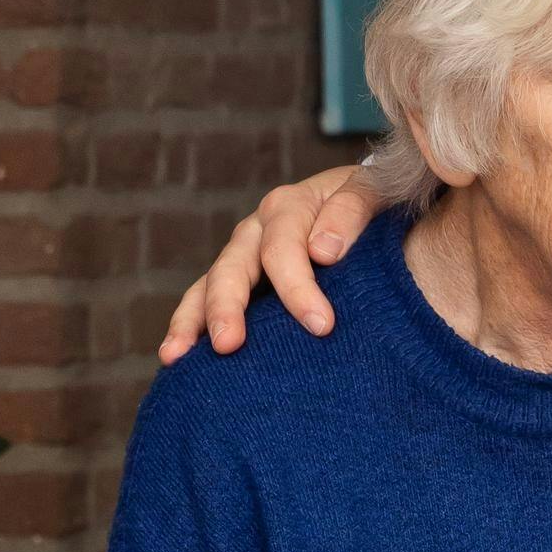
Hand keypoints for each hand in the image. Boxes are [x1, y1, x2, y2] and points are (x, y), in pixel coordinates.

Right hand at [159, 159, 386, 361]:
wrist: (371, 208)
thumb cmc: (376, 205)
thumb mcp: (375, 192)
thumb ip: (353, 210)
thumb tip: (322, 250)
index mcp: (289, 206)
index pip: (283, 248)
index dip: (298, 287)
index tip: (321, 326)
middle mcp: (257, 230)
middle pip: (233, 268)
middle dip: (228, 307)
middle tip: (229, 345)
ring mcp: (243, 258)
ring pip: (208, 286)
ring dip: (191, 321)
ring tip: (176, 356)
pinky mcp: (239, 284)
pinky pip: (204, 303)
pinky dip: (190, 328)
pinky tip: (175, 359)